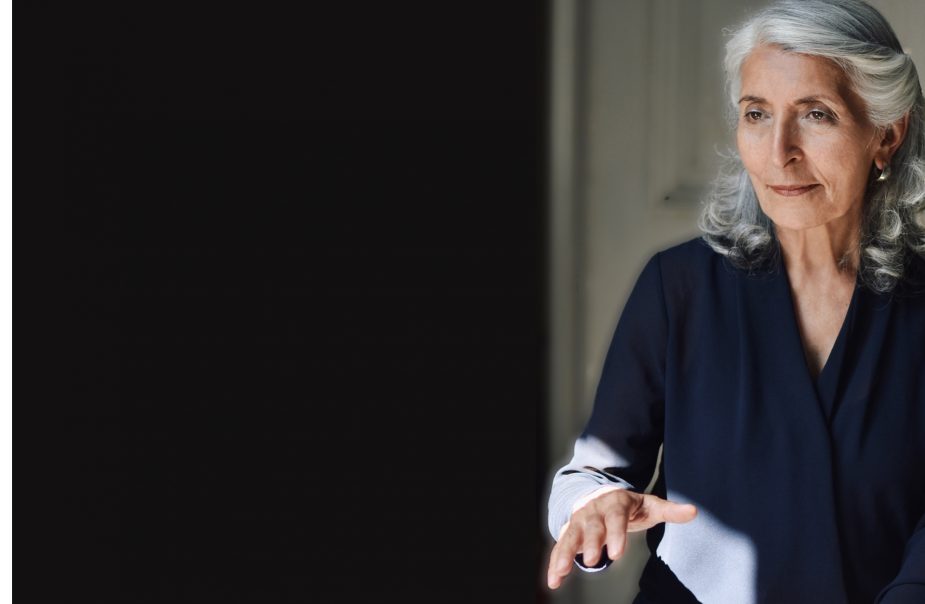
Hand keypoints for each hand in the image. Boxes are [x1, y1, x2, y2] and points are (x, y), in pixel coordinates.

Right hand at [546, 487, 696, 588]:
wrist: (598, 495)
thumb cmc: (627, 506)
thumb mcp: (649, 505)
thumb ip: (669, 510)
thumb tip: (694, 512)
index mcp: (614, 502)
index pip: (615, 516)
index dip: (615, 534)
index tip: (617, 554)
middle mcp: (593, 510)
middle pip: (591, 526)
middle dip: (590, 543)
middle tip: (593, 561)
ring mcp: (578, 521)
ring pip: (570, 536)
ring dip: (564, 554)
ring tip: (561, 572)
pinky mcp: (568, 533)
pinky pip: (559, 548)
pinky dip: (554, 563)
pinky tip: (553, 581)